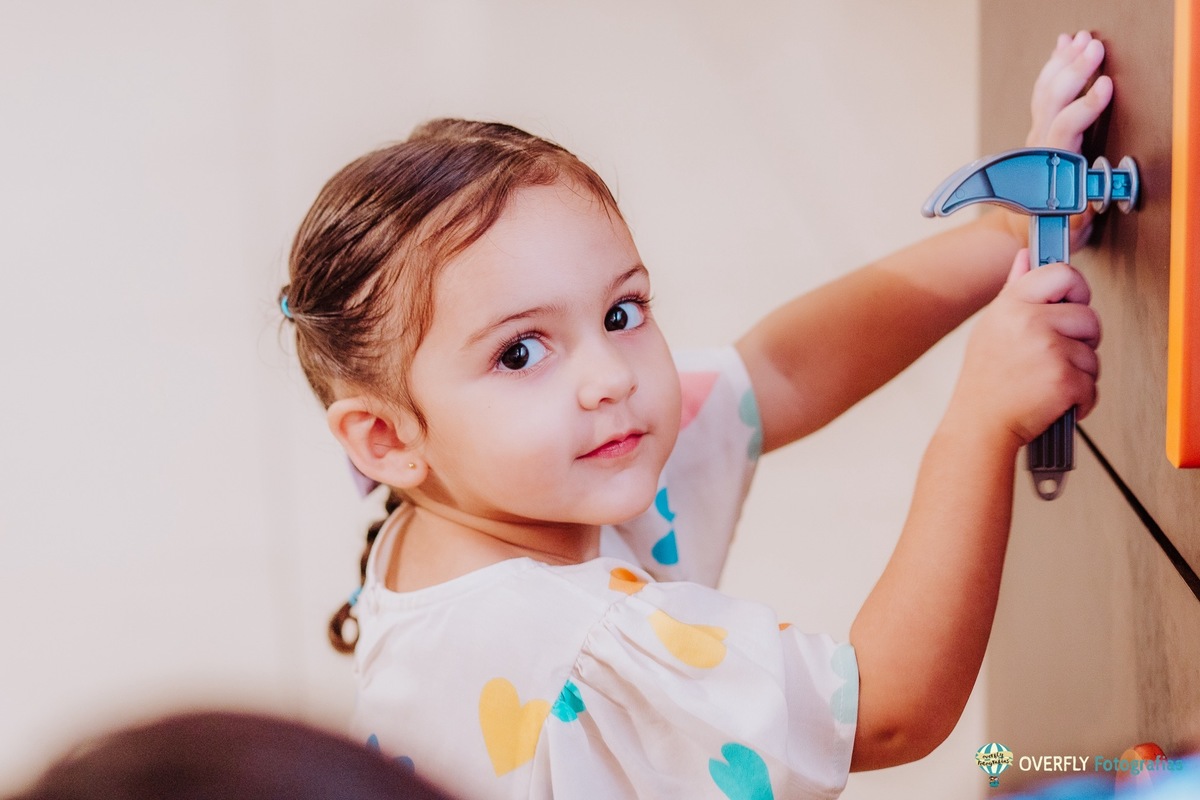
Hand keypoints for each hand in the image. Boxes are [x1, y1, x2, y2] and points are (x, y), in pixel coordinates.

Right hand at [948, 249, 1100, 448]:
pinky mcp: (1065, 380)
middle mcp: (1029, 322)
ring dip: (1079, 372)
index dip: (1075, 288)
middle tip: (1058, 354)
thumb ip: (1014, 290)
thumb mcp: (991, 328)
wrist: (980, 426)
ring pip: (1093, 353)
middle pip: (1088, 315)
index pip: (1062, 273)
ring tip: (1048, 381)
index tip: (1071, 301)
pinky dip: (1079, 399)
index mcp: (1011, 306)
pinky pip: (1092, 384)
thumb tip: (1025, 256)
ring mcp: (1049, 350)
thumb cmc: (985, 382)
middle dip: (1082, 338)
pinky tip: (1054, 400)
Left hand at [1001, 32, 1114, 247]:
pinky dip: (1053, 68)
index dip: (1084, 108)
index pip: (1064, 129)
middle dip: (1073, 72)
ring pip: (1046, 93)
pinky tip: (1062, 48)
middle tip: (1093, 47)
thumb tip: (1087, 210)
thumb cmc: (1052, 228)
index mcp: (1051, 166)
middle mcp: (1040, 146)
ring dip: (1062, 63)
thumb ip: (1078, 220)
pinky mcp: (1039, 129)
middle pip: (1052, 101)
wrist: (1020, 227)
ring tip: (1078, 38)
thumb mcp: (1070, 231)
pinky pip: (1044, 93)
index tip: (1104, 85)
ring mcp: (1037, 134)